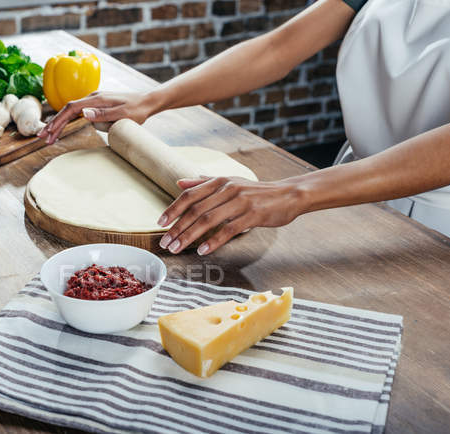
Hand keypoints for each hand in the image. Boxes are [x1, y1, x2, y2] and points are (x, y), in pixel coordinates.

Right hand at [37, 91, 157, 143]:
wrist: (147, 102)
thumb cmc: (137, 110)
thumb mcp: (122, 115)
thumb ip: (103, 114)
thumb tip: (83, 114)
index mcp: (96, 100)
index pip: (71, 109)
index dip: (58, 121)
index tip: (50, 133)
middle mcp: (92, 98)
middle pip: (67, 110)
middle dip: (54, 124)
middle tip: (42, 137)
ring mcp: (94, 101)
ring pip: (71, 112)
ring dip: (59, 124)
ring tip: (48, 136)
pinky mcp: (97, 105)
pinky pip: (78, 113)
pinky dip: (68, 121)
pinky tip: (63, 127)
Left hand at [157, 176, 303, 254]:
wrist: (288, 194)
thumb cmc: (256, 192)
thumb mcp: (230, 182)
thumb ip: (203, 183)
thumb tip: (180, 183)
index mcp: (219, 181)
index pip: (189, 195)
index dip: (173, 209)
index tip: (160, 223)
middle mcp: (227, 189)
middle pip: (195, 210)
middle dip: (177, 228)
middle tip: (165, 243)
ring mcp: (240, 202)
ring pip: (208, 220)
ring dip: (190, 237)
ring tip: (178, 249)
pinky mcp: (252, 215)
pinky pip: (229, 229)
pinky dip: (214, 241)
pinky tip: (203, 251)